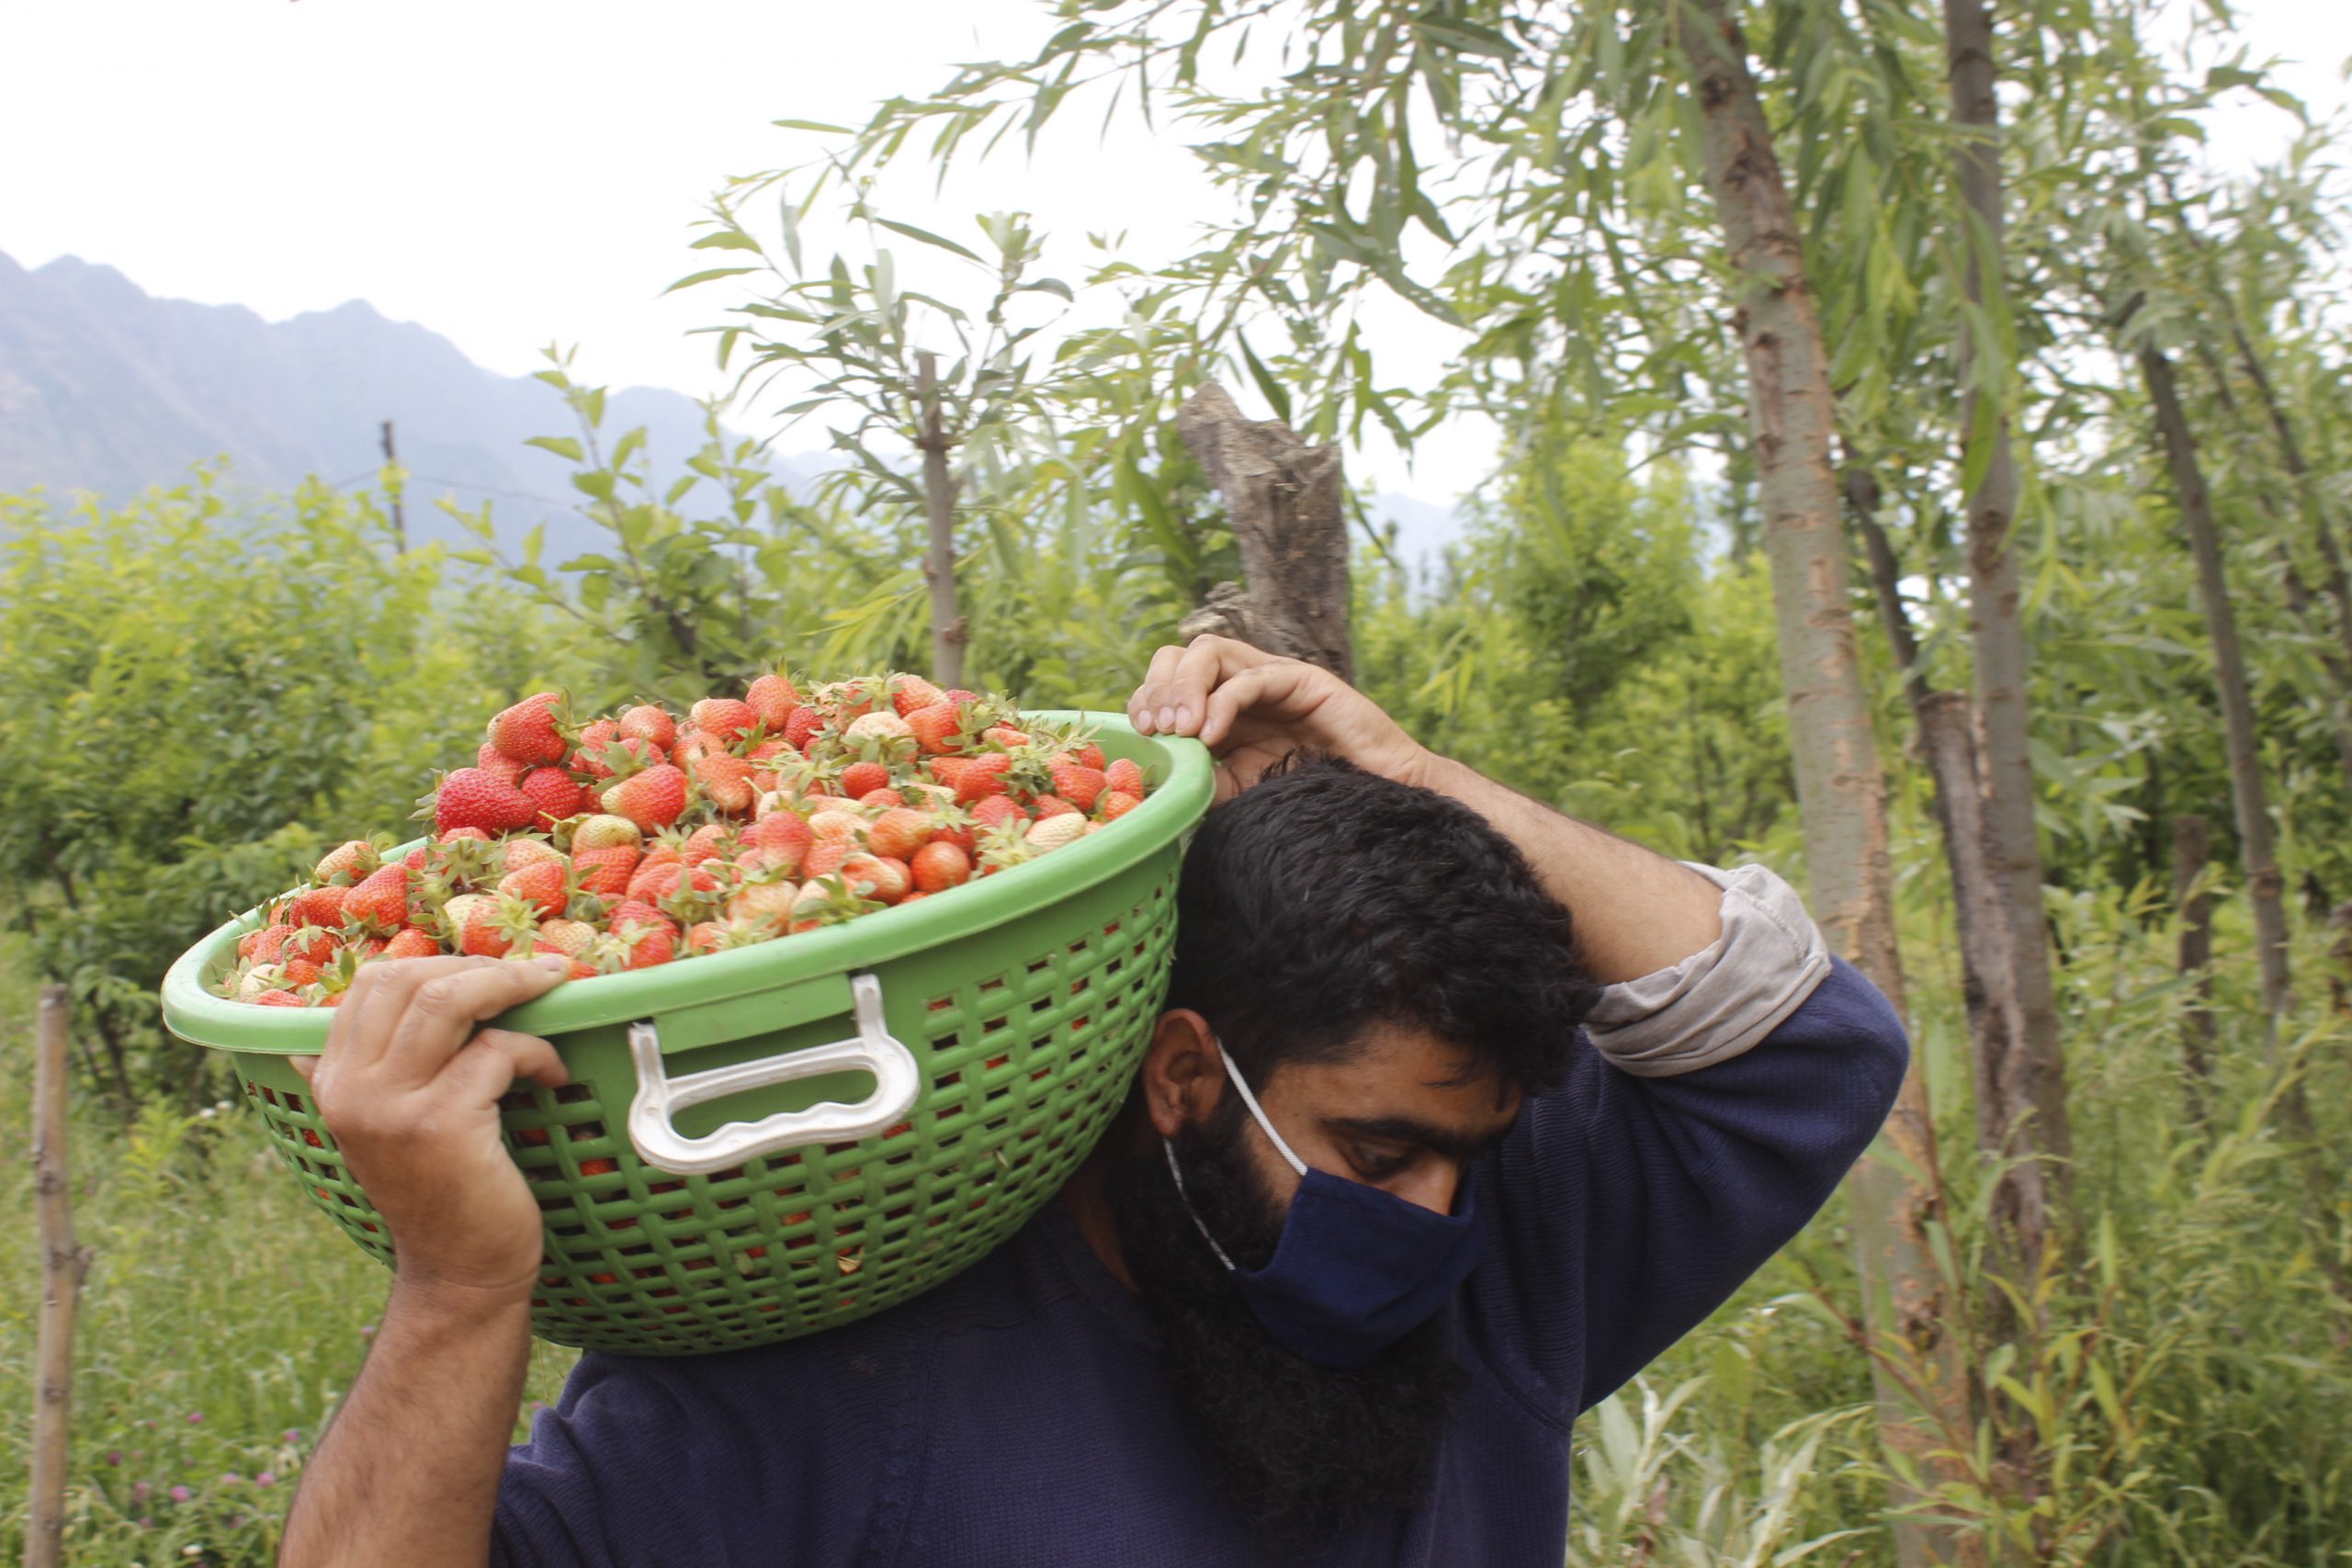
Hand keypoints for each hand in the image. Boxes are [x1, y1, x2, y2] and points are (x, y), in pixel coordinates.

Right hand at [290, 956, 569, 1297]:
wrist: (460, 1271)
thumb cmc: (443, 1189)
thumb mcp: (393, 1123)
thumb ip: (383, 1069)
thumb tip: (377, 1008)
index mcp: (334, 1080)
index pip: (371, 983)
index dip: (437, 962)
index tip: (489, 970)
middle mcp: (349, 1088)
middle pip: (407, 979)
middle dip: (479, 965)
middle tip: (532, 975)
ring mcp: (390, 1105)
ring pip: (448, 1001)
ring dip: (511, 984)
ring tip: (551, 989)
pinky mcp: (440, 1122)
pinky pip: (497, 1050)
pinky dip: (536, 1051)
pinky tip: (554, 1074)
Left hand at [1127, 635, 1430, 802]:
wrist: (1377, 794)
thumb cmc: (1312, 790)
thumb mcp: (1242, 789)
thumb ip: (1203, 780)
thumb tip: (1159, 777)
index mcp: (1223, 703)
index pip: (1168, 678)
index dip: (1145, 698)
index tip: (1141, 735)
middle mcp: (1242, 680)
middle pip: (1181, 653)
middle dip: (1158, 688)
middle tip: (1156, 730)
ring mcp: (1272, 675)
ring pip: (1209, 650)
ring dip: (1183, 687)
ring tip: (1179, 729)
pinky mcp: (1303, 679)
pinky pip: (1251, 676)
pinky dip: (1222, 702)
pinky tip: (1210, 735)